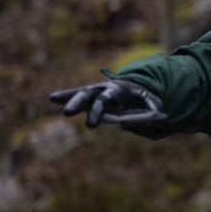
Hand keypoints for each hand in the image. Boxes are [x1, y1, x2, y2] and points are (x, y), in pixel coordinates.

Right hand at [49, 79, 166, 128]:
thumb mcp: (154, 104)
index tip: (95, 123)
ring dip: (71, 99)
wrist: (138, 88)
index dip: (101, 110)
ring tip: (54, 99)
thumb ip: (152, 114)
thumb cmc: (145, 98)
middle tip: (68, 114)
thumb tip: (157, 120)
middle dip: (79, 102)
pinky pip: (79, 97)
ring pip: (82, 94)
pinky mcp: (92, 99)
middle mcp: (105, 89)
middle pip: (90, 94)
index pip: (107, 98)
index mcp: (119, 89)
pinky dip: (67, 96)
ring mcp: (97, 93)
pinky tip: (53, 98)